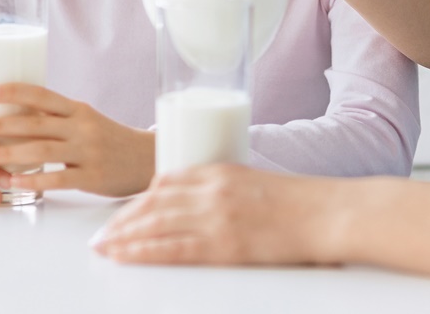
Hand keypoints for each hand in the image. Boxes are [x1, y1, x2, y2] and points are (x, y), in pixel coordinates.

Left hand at [0, 84, 155, 197]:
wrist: (147, 160)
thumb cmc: (110, 140)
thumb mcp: (87, 121)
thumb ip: (58, 119)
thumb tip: (13, 117)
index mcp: (78, 110)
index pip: (42, 95)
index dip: (14, 92)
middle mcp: (82, 127)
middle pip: (36, 123)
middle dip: (0, 126)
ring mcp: (88, 152)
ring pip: (42, 150)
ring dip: (9, 154)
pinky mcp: (93, 176)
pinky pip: (58, 178)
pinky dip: (34, 180)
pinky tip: (13, 183)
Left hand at [91, 164, 344, 265]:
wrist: (328, 213)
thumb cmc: (300, 202)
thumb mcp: (254, 184)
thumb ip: (224, 190)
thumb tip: (199, 207)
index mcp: (220, 171)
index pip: (165, 182)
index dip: (138, 200)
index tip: (123, 213)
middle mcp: (212, 190)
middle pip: (153, 203)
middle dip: (122, 220)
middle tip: (101, 235)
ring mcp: (216, 216)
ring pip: (155, 224)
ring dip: (124, 236)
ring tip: (104, 247)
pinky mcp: (223, 244)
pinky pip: (172, 248)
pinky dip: (143, 252)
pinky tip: (126, 257)